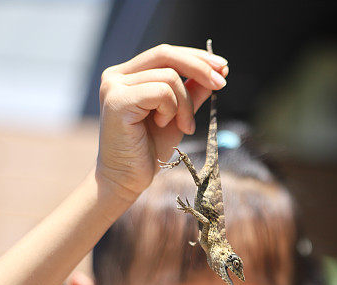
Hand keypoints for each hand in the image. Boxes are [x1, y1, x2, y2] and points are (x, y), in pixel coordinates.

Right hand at [95, 44, 228, 202]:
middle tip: (222, 84)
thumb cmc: (150, 149)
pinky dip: (172, 110)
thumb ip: (192, 92)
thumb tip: (216, 70)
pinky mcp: (117, 100)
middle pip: (167, 54)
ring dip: (186, 104)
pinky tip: (163, 125)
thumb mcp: (179, 115)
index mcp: (128, 74)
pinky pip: (161, 92)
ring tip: (184, 126)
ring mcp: (114, 86)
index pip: (166, 54)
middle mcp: (117, 75)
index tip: (223, 66)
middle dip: (200, 68)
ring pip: (169, 77)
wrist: (127, 178)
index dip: (196, 57)